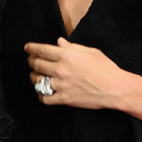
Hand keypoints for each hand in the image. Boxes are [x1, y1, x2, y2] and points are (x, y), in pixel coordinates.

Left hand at [25, 37, 141, 111]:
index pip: (42, 50)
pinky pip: (45, 98)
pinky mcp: (64, 99)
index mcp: (67, 55)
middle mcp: (61, 69)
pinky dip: (41, 96)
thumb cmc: (105, 68)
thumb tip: (60, 42)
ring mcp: (61, 85)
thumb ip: (72, 47)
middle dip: (31, 62)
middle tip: (31, 61)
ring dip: (34, 77)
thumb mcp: (90, 52)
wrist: (114, 88)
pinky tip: (43, 93)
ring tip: (36, 76)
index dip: (31, 48)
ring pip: (37, 81)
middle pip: (37, 64)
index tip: (27, 48)